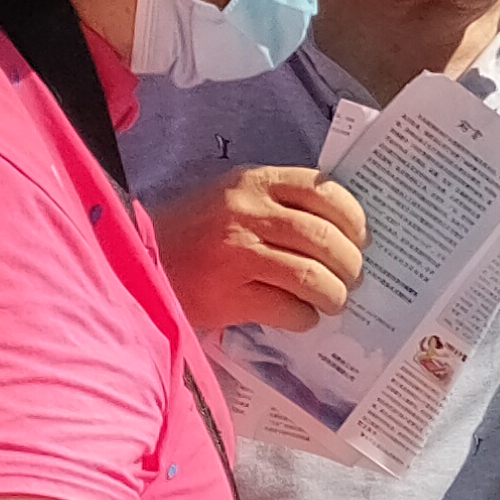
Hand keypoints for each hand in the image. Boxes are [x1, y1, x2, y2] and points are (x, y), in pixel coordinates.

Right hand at [151, 166, 367, 335]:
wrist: (137, 260)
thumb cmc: (193, 232)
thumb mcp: (233, 197)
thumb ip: (279, 202)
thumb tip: (340, 230)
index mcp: (255, 182)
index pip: (324, 191)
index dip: (354, 218)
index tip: (362, 239)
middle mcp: (247, 212)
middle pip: (325, 238)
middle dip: (351, 265)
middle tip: (352, 279)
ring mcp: (237, 253)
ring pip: (312, 276)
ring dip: (333, 295)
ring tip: (332, 302)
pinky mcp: (228, 295)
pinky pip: (288, 309)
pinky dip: (304, 317)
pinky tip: (300, 317)